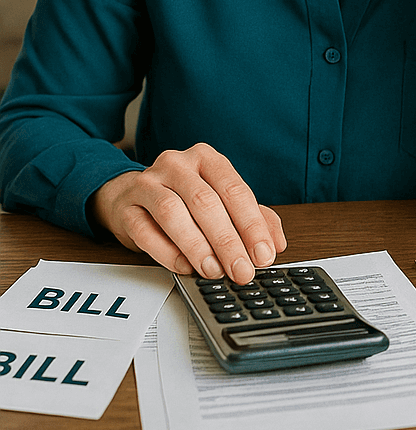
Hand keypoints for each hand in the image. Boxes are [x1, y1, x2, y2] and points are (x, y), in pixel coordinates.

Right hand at [88, 143, 286, 284]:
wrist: (129, 195)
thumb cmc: (184, 198)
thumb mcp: (222, 202)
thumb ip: (254, 218)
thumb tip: (275, 244)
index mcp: (207, 158)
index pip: (235, 191)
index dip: (252, 225)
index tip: (264, 254)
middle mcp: (177, 164)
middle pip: (206, 203)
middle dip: (228, 241)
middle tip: (241, 270)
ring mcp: (147, 183)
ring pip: (173, 213)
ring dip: (198, 247)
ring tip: (214, 271)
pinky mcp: (125, 207)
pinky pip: (145, 231)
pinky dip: (167, 252)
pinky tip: (185, 266)